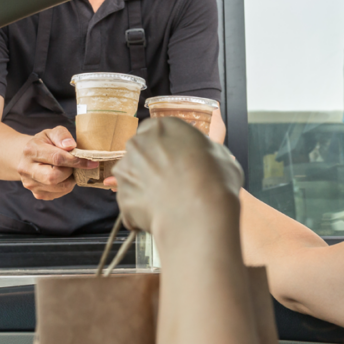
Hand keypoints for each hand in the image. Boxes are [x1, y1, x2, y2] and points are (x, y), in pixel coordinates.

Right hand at [18, 126, 97, 200]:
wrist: (29, 157)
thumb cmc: (44, 143)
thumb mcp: (51, 133)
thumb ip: (61, 135)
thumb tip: (71, 146)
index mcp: (30, 150)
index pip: (57, 158)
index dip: (76, 160)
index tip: (92, 162)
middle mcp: (26, 169)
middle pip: (54, 177)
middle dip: (70, 171)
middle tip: (74, 165)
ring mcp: (30, 184)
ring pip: (59, 187)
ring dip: (70, 179)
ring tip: (69, 169)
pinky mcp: (37, 194)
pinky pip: (58, 194)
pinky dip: (66, 186)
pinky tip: (63, 177)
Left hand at [111, 118, 242, 242]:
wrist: (198, 215)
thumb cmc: (214, 181)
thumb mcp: (222, 155)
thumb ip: (205, 151)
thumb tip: (206, 157)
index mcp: (162, 127)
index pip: (156, 131)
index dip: (167, 147)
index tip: (176, 159)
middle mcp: (138, 144)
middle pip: (141, 153)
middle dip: (152, 166)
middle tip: (171, 182)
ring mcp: (126, 171)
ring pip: (133, 178)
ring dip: (145, 188)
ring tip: (167, 203)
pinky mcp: (122, 197)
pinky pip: (132, 204)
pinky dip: (142, 211)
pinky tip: (161, 217)